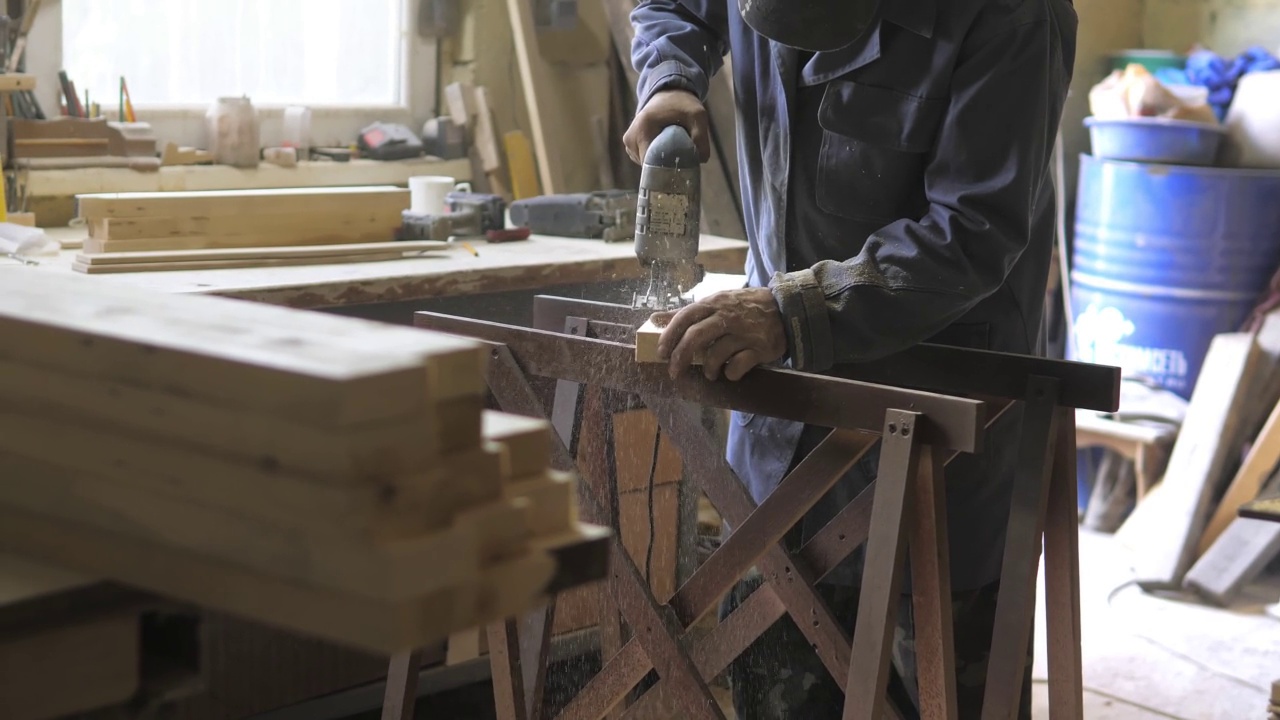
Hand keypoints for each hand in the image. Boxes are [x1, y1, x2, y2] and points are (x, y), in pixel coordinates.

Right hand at [623, 89, 711, 164]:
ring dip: (658, 163)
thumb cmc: (682, 104)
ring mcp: (628, 141)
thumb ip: (701, 137)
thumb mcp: (698, 116)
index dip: (665, 169)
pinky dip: (653, 158)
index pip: (650, 162)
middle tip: (680, 160)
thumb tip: (701, 160)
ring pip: (644, 164)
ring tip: (672, 152)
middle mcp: (631, 137)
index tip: (680, 168)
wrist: (668, 92)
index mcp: (643, 129)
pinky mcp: (630, 143)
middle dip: (663, 166)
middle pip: (647, 165)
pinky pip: (642, 159)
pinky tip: (664, 150)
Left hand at [652, 288, 787, 380]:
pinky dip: (730, 373)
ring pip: (716, 354)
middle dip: (681, 357)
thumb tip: (654, 318)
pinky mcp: (760, 348)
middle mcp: (728, 316)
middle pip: (696, 336)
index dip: (670, 336)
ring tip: (711, 374)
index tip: (661, 353)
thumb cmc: (744, 307)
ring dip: (709, 369)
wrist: (786, 309)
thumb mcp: (716, 302)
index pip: (685, 317)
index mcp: (714, 303)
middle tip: (675, 372)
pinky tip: (730, 373)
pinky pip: (738, 366)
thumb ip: (687, 313)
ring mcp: (744, 332)